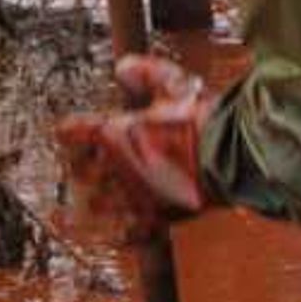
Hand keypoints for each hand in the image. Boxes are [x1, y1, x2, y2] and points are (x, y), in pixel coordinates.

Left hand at [54, 51, 211, 235]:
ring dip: (88, 204)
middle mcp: (115, 166)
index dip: (70, 131)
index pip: (73, 131)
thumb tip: (123, 66)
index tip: (67, 132)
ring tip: (78, 211)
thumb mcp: (174, 86)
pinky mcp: (154, 217)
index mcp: (114, 132)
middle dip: (77, 170)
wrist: (232, 153)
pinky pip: (125, 232)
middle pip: (78, 172)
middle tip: (77, 170)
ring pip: (95, 206)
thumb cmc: (202, 119)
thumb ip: (147, 73)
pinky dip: (117, 233)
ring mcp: (132, 195)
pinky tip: (111, 234)